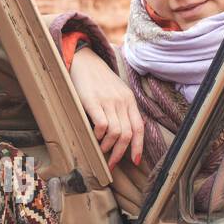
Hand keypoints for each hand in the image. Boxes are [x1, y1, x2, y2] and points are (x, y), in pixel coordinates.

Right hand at [70, 48, 143, 168]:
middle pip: (127, 135)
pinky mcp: (93, 101)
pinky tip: (94, 136)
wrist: (84, 61)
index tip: (134, 161)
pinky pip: (102, 124)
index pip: (139, 128)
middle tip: (111, 163)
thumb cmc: (98, 80)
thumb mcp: (116, 92)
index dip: (138, 147)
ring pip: (116, 132)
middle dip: (119, 153)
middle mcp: (121, 101)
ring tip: (101, 148)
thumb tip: (124, 134)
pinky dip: (99, 135)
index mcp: (129, 100)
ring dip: (108, 146)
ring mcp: (108, 101)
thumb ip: (122, 109)